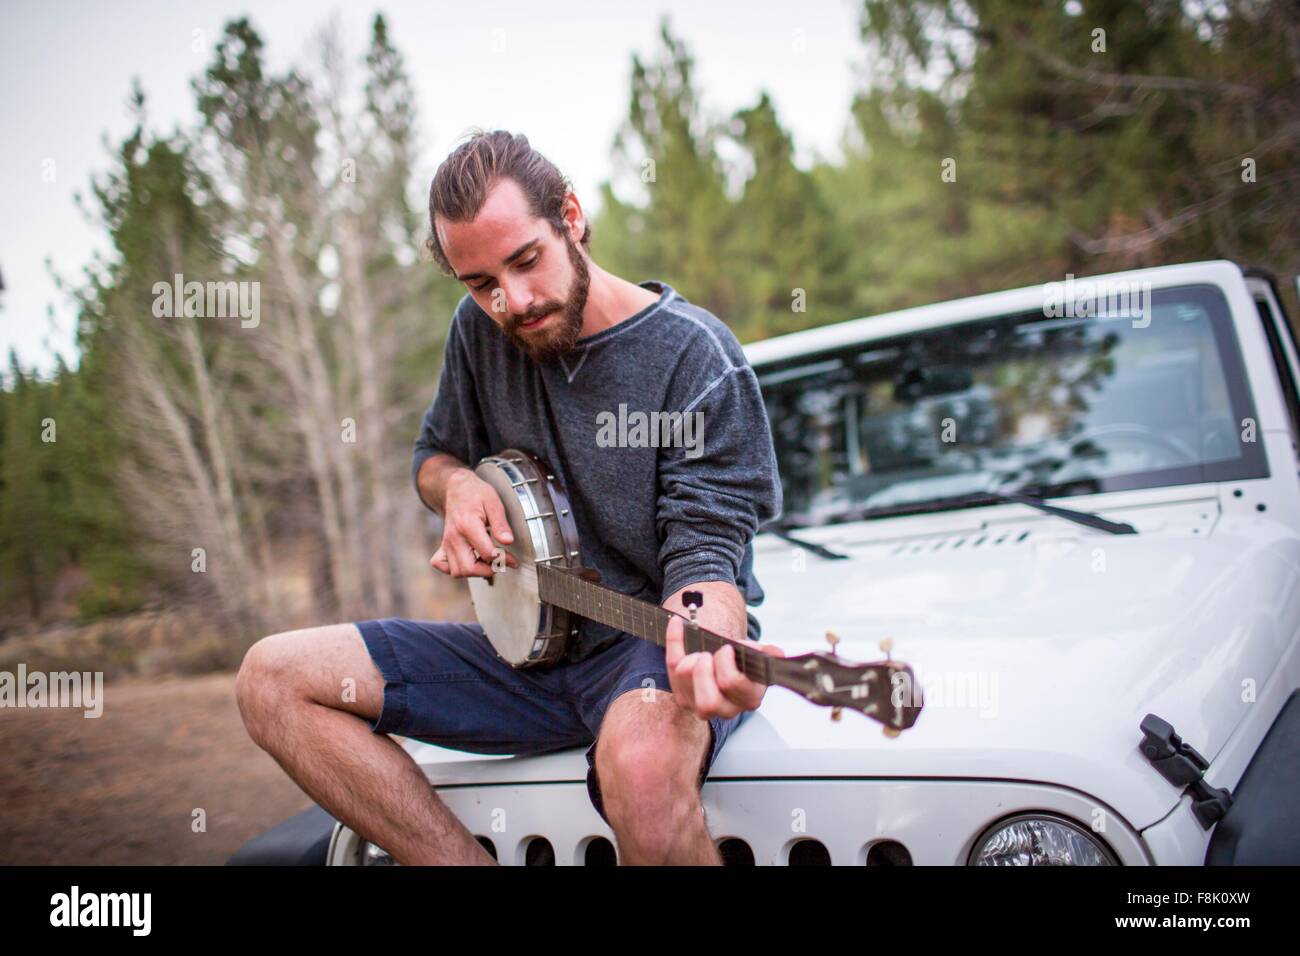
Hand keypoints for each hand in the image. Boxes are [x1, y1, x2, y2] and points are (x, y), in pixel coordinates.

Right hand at [430, 470, 519, 578]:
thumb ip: (501, 524)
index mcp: (468, 525)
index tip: (513, 559)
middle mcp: (454, 537)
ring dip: (474, 571)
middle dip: (488, 570)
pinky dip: (454, 568)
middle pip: (468, 568)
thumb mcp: (494, 503)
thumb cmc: (476, 494)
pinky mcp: (443, 545)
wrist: (457, 487)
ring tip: (487, 561)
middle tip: (501, 563)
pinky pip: (442, 564)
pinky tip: (468, 561)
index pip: (487, 553)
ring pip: (456, 571)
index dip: (503, 559)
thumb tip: (508, 541)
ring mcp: (446, 542)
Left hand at [664, 613, 784, 719]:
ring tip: (701, 652)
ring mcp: (702, 707)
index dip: (726, 664)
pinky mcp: (684, 698)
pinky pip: (672, 670)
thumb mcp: (756, 656)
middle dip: (704, 673)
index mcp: (749, 697)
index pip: (732, 685)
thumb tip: (776, 653)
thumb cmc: (743, 661)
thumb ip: (765, 654)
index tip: (727, 648)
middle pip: (708, 702)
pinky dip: (673, 642)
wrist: (728, 662)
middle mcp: (727, 708)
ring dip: (689, 661)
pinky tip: (677, 624)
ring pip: (686, 690)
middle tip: (707, 655)